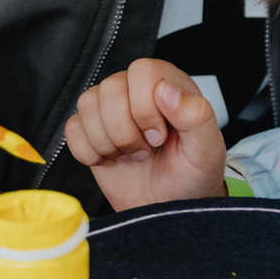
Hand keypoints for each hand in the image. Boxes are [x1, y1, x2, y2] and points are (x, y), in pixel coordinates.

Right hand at [62, 58, 226, 210]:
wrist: (169, 207)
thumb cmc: (191, 175)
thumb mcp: (207, 149)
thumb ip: (196, 115)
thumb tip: (166, 90)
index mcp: (168, 83)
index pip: (142, 71)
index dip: (146, 108)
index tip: (159, 137)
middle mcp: (136, 89)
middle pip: (110, 89)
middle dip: (126, 131)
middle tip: (145, 150)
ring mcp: (109, 108)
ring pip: (87, 104)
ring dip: (109, 142)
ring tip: (131, 155)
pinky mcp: (89, 130)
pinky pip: (72, 129)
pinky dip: (90, 153)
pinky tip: (112, 160)